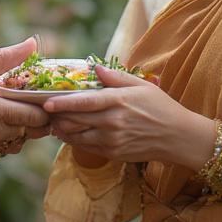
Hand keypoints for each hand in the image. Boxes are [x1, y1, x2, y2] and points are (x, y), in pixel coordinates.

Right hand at [0, 38, 49, 167]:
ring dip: (15, 132)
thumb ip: (2, 58)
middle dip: (32, 120)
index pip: (37, 116)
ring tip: (0, 115)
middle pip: (30, 132)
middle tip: (22, 106)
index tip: (38, 99)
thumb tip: (31, 43)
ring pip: (15, 144)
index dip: (42, 108)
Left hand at [45, 65, 213, 167]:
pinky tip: (67, 133)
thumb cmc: (160, 106)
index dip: (63, 103)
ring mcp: (112, 140)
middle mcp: (113, 122)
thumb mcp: (141, 85)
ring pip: (77, 136)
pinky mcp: (113, 153)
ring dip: (62, 129)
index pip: (84, 102)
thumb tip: (96, 67)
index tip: (47, 102)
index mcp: (118, 101)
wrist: (177, 137)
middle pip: (76, 119)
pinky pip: (86, 147)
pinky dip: (73, 140)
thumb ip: (116, 77)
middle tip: (44, 109)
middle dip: (57, 116)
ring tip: (52, 122)